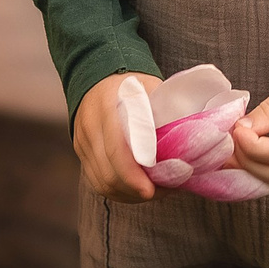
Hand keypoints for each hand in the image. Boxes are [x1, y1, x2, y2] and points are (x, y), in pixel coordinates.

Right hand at [75, 71, 161, 201]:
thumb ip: (162, 113)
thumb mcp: (149, 88)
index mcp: (107, 107)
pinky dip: (117, 191)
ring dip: (127, 194)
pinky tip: (136, 190)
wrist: (97, 73)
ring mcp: (82, 141)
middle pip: (108, 173)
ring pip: (101, 183)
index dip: (133, 175)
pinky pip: (97, 181)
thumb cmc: (130, 82)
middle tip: (161, 192)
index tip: (151, 190)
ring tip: (153, 192)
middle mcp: (90, 127)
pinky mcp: (82, 152)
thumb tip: (187, 142)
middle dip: (134, 191)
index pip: (116, 150)